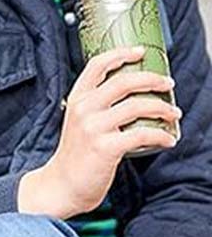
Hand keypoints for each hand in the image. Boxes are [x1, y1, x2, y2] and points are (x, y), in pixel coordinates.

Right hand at [19, 46, 179, 218]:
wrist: (62, 185)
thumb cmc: (76, 155)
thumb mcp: (79, 123)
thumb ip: (98, 107)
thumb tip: (133, 96)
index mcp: (76, 100)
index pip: (97, 66)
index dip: (120, 54)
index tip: (140, 51)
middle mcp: (84, 109)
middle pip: (124, 82)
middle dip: (153, 80)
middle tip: (168, 84)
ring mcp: (93, 128)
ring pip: (138, 106)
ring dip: (163, 108)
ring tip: (174, 114)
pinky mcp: (106, 147)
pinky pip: (143, 135)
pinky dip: (162, 136)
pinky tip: (168, 140)